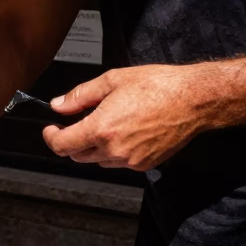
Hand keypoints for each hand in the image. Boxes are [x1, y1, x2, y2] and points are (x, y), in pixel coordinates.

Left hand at [42, 64, 214, 170]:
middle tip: (76, 123)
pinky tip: (124, 132)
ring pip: (98, 161)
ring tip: (106, 123)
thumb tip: (59, 105)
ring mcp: (130, 160)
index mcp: (102, 129)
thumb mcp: (112, 80)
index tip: (51, 129)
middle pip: (77, 155)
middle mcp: (114, 149)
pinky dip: (114, 151)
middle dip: (71, 141)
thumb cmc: (159, 86)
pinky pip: (118, 163)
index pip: (62, 145)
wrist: (194, 99)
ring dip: (93, 147)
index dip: (50, 137)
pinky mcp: (144, 164)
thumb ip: (80, 96)